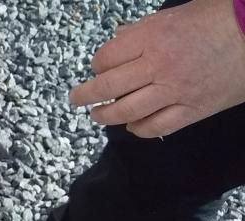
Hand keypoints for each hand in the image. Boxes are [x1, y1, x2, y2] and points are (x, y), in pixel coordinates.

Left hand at [70, 0, 244, 136]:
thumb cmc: (219, 18)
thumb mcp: (175, 15)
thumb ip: (142, 30)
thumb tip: (118, 40)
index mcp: (151, 37)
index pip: (105, 60)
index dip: (96, 66)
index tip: (97, 69)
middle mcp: (158, 66)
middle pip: (107, 89)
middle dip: (85, 96)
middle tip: (76, 99)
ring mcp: (175, 90)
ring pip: (126, 112)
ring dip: (105, 117)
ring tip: (97, 115)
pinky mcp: (193, 109)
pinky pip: (156, 127)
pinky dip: (138, 129)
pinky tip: (132, 127)